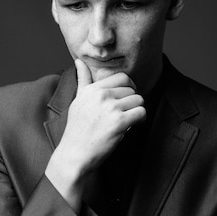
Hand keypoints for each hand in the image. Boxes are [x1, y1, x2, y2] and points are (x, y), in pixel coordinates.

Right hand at [45, 59, 145, 210]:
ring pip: (138, 100)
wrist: (75, 154)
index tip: (125, 100)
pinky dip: (139, 120)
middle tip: (124, 114)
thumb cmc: (77, 130)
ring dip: (136, 111)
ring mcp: (111, 108)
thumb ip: (83, 80)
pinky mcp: (119, 122)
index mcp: (93, 89)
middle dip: (131, 101)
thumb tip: (79, 61)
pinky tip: (130, 127)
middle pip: (132, 89)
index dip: (128, 88)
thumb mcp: (78, 101)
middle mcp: (101, 95)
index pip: (122, 77)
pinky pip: (141, 112)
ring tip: (125, 121)